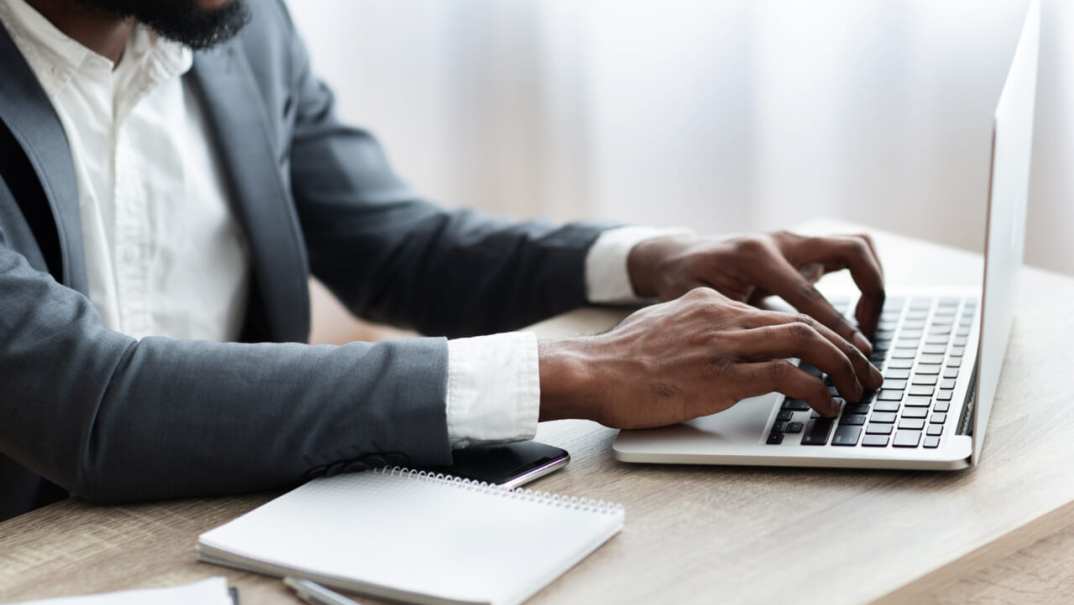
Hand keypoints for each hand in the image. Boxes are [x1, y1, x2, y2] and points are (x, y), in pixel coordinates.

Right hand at [538, 288, 883, 427]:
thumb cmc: (619, 359)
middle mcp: (724, 315)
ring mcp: (725, 343)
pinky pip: (787, 377)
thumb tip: (712, 341)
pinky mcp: (723, 376)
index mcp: (712, 303)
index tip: (837, 354)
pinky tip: (827, 407)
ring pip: (806, 341)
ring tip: (858, 391)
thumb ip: (694, 326)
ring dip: (842, 367)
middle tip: (866, 373)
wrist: (591, 371)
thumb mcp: (661, 326)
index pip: (780, 311)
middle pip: (804, 321)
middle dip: (845, 348)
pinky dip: (817, 391)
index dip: (818, 333)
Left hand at [627, 230, 884, 350]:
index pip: (808, 296)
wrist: (677, 256)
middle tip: (868, 331)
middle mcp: (780, 242)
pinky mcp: (800, 249)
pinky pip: (843, 255)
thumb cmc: (685, 283)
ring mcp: (793, 241)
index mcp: (755, 257)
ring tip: (867, 322)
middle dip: (873, 289)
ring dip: (873, 281)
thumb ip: (735, 325)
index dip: (835, 328)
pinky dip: (860, 279)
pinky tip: (854, 314)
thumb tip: (766, 360)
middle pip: (851, 251)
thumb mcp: (702, 306)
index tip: (854, 354)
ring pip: (855, 246)